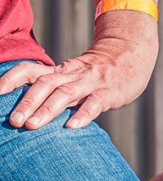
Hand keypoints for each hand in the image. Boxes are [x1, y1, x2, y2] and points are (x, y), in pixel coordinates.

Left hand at [0, 11, 157, 128]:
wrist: (132, 53)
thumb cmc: (98, 71)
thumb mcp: (72, 74)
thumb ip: (52, 89)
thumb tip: (23, 110)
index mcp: (59, 71)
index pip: (30, 70)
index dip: (11, 79)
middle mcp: (72, 75)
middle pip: (45, 84)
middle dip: (27, 102)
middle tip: (13, 121)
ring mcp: (91, 83)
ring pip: (66, 93)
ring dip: (47, 109)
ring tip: (31, 126)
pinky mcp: (110, 92)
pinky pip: (95, 103)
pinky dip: (83, 114)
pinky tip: (72, 127)